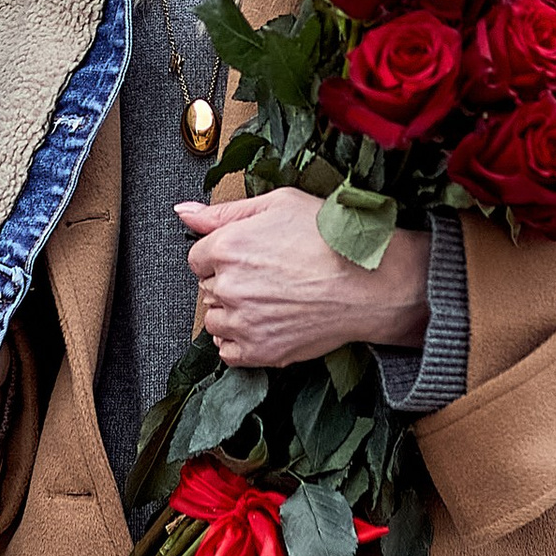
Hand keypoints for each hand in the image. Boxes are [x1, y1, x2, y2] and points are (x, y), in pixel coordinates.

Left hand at [178, 192, 430, 369]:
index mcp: (228, 247)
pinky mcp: (259, 351)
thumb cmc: (331, 238)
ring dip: (233, 312)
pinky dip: (239, 341)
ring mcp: (243, 322)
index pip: (198, 258)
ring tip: (269, 300)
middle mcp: (229, 286)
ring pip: (215, 320)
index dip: (222, 255)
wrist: (370, 282)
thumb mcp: (279, 204)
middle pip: (207, 288)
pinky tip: (265, 324)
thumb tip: (184, 212)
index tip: (247, 257)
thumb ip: (224, 211)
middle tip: (266, 276)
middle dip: (229, 282)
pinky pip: (228, 352)